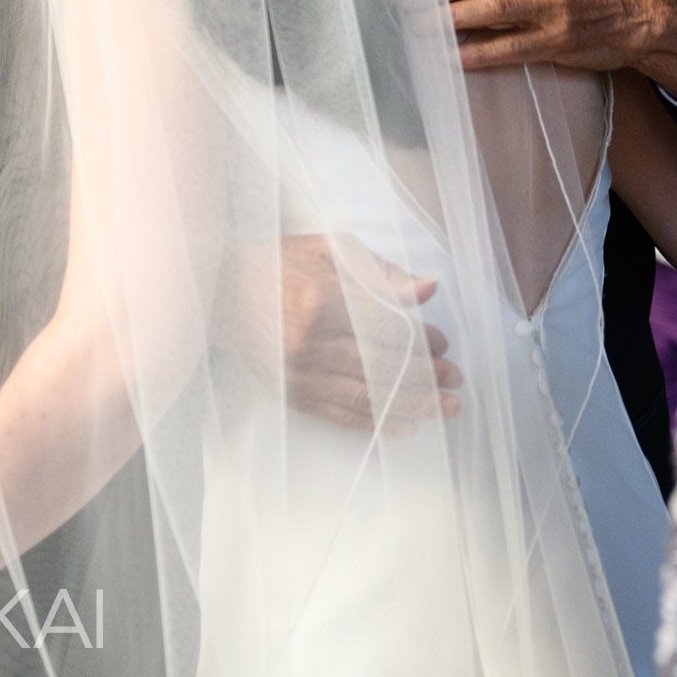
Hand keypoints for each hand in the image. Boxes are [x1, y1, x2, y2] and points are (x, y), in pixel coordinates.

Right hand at [275, 235, 462, 432]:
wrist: (220, 291)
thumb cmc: (281, 264)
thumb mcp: (333, 251)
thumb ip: (383, 273)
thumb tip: (429, 288)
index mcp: (323, 298)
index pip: (389, 326)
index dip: (423, 339)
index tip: (445, 344)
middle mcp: (310, 340)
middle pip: (383, 365)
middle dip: (427, 376)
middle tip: (456, 381)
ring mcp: (299, 372)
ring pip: (367, 396)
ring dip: (412, 405)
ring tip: (444, 408)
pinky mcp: (290, 393)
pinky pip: (340, 415)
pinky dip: (375, 423)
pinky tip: (404, 425)